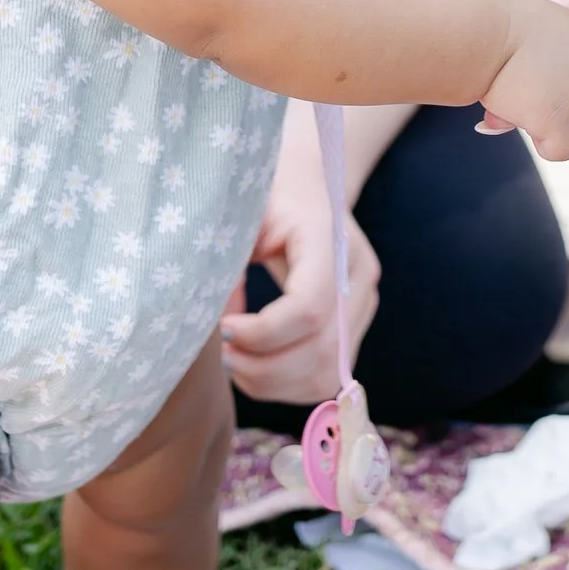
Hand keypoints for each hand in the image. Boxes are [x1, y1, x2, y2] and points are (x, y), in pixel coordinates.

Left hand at [221, 126, 380, 402]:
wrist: (309, 184)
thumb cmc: (266, 197)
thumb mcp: (243, 215)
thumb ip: (226, 263)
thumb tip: (205, 321)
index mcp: (329, 237)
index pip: (310, 306)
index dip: (263, 332)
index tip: (224, 327)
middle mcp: (359, 277)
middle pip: (323, 350)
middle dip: (264, 368)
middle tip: (223, 354)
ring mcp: (363, 306)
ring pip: (328, 374)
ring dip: (274, 383)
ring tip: (235, 362)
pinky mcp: (355, 330)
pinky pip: (327, 377)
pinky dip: (286, 385)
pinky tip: (255, 365)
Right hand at [475, 0, 568, 161]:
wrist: (477, 31)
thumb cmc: (501, 24)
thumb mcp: (549, 29)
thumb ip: (566, 59)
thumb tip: (566, 94)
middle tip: (536, 91)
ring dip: (554, 122)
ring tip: (522, 94)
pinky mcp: (558, 120)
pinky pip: (562, 149)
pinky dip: (542, 141)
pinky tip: (519, 116)